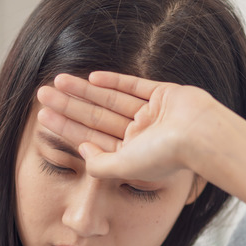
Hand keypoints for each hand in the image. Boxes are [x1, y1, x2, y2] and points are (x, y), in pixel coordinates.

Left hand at [37, 72, 245, 203]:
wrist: (203, 136)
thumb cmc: (165, 157)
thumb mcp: (124, 167)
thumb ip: (100, 164)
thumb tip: (81, 150)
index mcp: (130, 156)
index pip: (90, 139)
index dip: (66, 128)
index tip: (43, 118)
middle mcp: (140, 136)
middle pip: (96, 118)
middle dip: (68, 106)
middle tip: (42, 94)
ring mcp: (152, 115)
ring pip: (110, 100)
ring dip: (84, 91)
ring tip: (58, 81)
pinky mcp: (165, 95)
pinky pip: (134, 86)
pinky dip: (114, 81)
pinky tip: (92, 78)